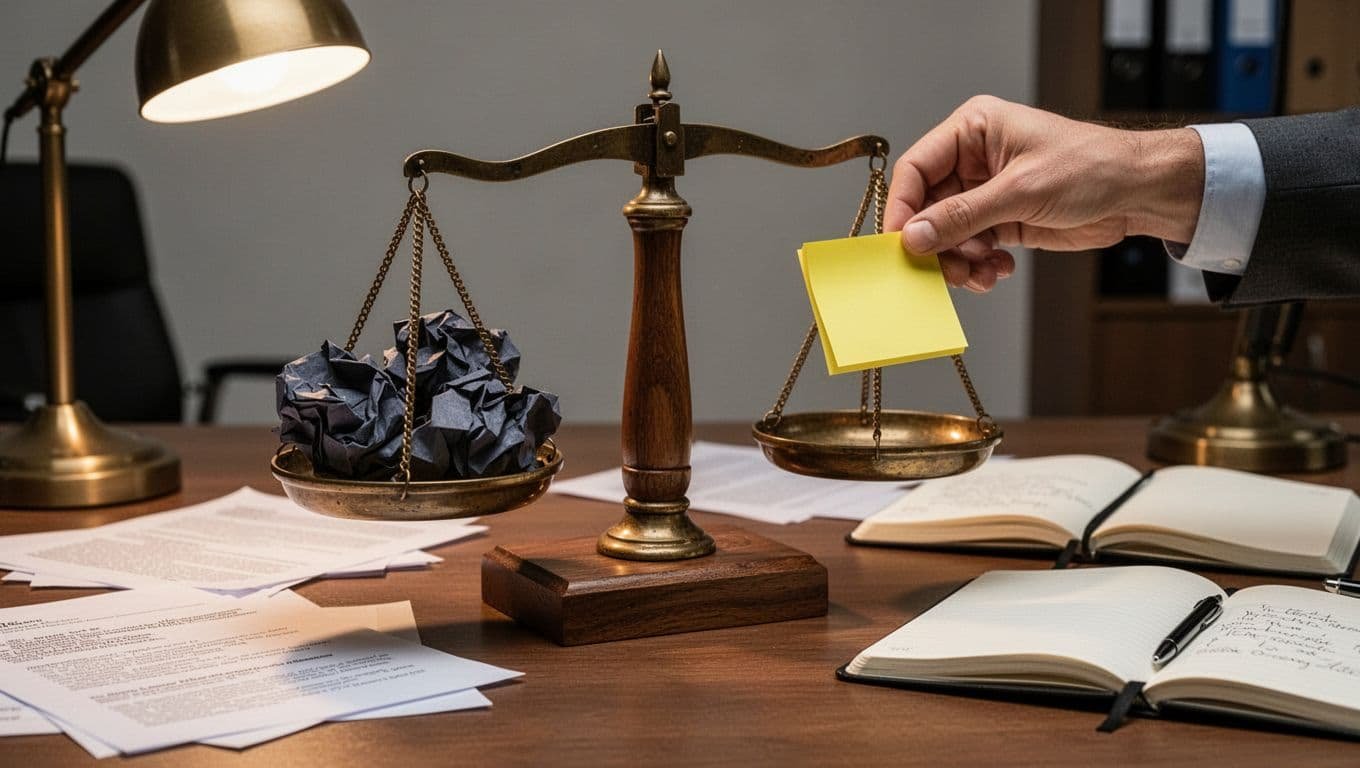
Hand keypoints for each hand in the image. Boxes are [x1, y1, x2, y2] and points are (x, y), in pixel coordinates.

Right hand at [885, 96, 1204, 291]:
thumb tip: (914, 236)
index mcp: (973, 130)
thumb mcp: (1021, 191)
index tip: (900, 243)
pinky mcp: (1000, 220)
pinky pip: (970, 248)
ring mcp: (985, 192)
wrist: (1138, 192)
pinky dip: (977, 266)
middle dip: (935, 242)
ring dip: (957, 260)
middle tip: (944, 270)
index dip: (903, 207)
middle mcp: (972, 160)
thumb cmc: (1091, 167)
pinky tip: (998, 269)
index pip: (916, 168)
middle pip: (927, 208)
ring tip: (979, 273)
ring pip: (946, 234)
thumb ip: (962, 216)